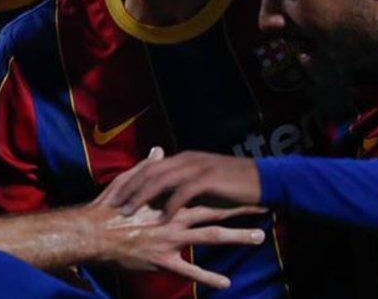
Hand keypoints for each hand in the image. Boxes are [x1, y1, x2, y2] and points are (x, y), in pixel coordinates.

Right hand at [85, 148, 265, 289]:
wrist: (93, 232)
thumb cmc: (108, 207)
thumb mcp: (126, 181)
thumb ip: (146, 168)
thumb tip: (158, 151)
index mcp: (167, 200)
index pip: (201, 192)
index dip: (223, 190)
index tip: (242, 188)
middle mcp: (174, 218)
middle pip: (214, 212)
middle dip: (240, 209)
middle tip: (263, 207)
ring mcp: (171, 240)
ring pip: (210, 237)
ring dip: (236, 236)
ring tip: (259, 237)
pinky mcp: (163, 260)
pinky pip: (190, 272)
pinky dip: (208, 278)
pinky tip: (227, 284)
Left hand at [108, 150, 260, 219]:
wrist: (263, 180)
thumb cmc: (231, 185)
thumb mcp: (202, 183)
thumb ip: (181, 185)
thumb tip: (160, 196)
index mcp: (182, 158)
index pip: (148, 167)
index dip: (130, 180)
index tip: (114, 195)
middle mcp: (186, 159)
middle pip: (149, 171)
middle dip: (129, 188)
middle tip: (114, 204)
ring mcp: (197, 167)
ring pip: (161, 180)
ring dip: (143, 196)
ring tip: (129, 211)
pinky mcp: (209, 178)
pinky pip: (183, 192)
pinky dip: (171, 205)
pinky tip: (161, 219)